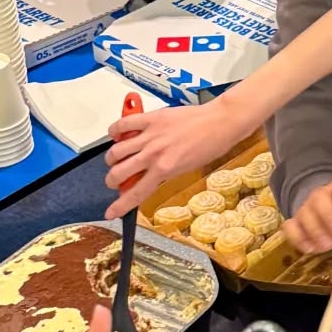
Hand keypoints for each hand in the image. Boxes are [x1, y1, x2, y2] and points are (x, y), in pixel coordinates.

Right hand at [105, 99, 244, 215]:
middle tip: (116, 181)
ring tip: (116, 159)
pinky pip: (123, 124)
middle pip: (118, 173)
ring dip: (111, 159)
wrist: (220, 122)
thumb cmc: (210, 145)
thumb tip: (144, 178)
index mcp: (165, 170)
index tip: (111, 212)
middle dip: (112, 181)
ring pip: (116, 151)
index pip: (135, 194)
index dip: (119, 206)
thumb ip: (162, 174)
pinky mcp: (151, 118)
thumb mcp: (186, 169)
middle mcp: (154, 154)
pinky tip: (116, 135)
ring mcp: (150, 135)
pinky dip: (115, 131)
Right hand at [286, 175, 331, 254]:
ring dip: (317, 231)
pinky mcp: (293, 222)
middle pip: (320, 199)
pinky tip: (310, 249)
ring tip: (328, 245)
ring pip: (304, 214)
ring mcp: (304, 208)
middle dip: (330, 216)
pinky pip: (290, 228)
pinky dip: (299, 239)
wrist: (321, 206)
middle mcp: (319, 195)